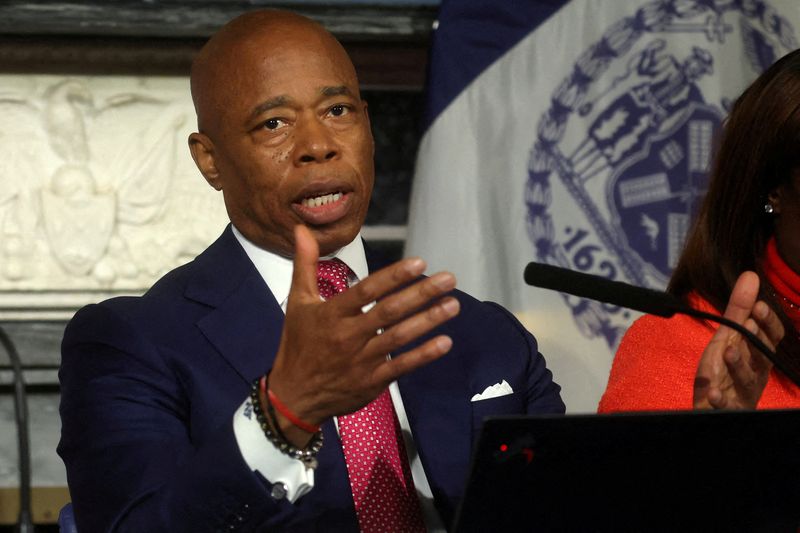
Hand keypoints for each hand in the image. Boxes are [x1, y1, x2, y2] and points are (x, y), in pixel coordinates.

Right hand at [268, 225, 459, 443]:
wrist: (293, 396)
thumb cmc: (297, 345)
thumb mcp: (297, 302)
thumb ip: (305, 264)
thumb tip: (302, 228)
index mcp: (332, 314)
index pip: (366, 290)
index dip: (393, 276)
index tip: (419, 263)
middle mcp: (348, 335)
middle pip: (388, 311)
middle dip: (421, 293)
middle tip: (448, 279)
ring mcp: (361, 360)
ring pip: (398, 337)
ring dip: (428, 320)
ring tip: (453, 305)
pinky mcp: (371, 382)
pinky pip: (400, 366)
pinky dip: (423, 355)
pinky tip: (444, 342)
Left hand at [693, 271, 783, 409]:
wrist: (712, 406)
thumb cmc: (724, 370)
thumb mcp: (727, 337)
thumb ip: (738, 310)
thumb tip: (750, 275)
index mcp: (758, 356)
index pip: (771, 338)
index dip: (768, 324)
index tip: (759, 307)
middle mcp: (756, 374)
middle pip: (762, 358)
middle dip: (756, 341)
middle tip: (748, 324)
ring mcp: (741, 393)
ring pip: (746, 381)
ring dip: (739, 365)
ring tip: (728, 350)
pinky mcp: (726, 409)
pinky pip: (725, 407)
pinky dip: (720, 401)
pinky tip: (713, 393)